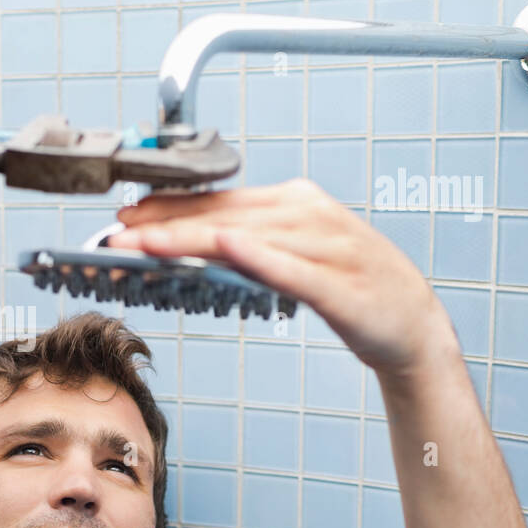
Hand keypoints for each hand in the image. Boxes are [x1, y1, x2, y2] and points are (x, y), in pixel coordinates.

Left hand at [107, 178, 460, 377]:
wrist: (411, 326)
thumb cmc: (347, 290)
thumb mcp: (289, 258)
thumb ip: (244, 247)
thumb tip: (186, 245)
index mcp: (294, 203)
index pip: (219, 201)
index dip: (168, 208)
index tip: (124, 218)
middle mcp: (308, 216)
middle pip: (223, 216)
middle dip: (164, 226)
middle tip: (116, 235)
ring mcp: (327, 247)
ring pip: (245, 238)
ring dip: (190, 240)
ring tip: (145, 246)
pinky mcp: (340, 286)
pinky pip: (291, 269)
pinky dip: (257, 256)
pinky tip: (225, 248)